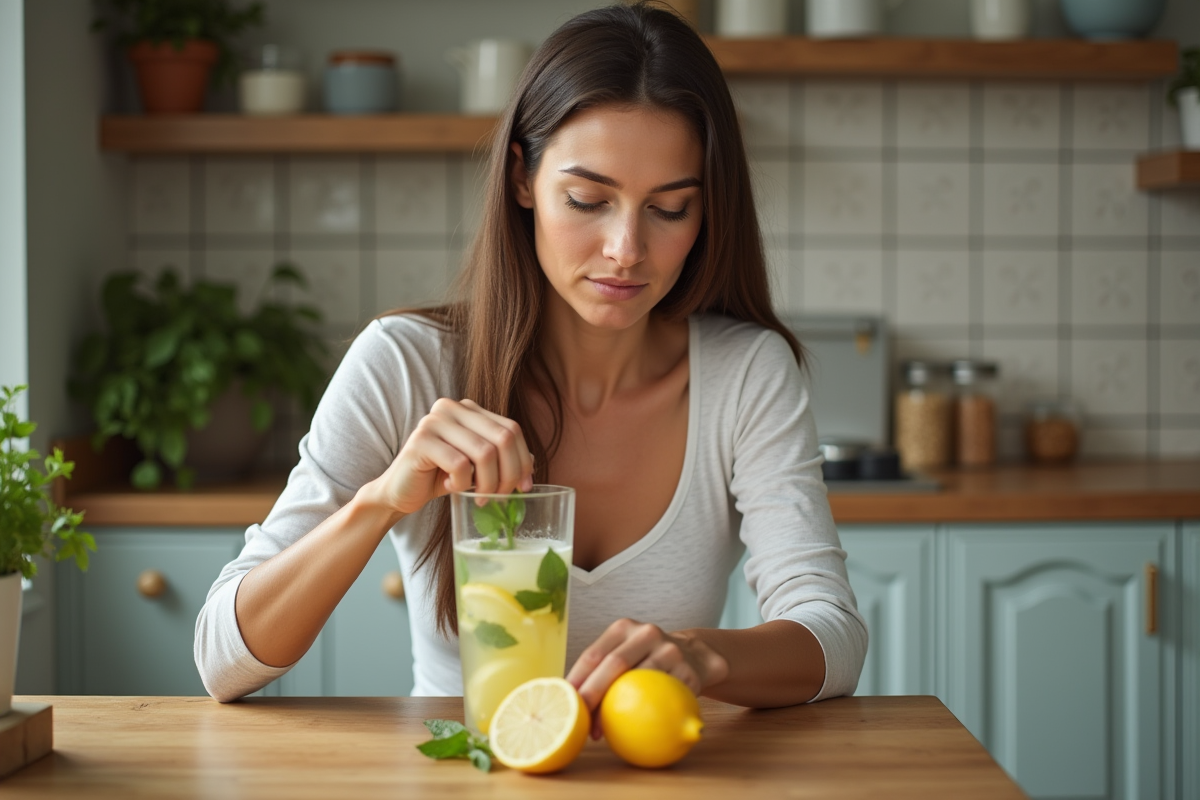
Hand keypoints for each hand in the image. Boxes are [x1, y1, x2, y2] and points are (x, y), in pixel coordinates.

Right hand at [363, 398, 534, 516]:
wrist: (400, 493)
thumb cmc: (440, 477)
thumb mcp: (476, 466)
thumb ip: (500, 458)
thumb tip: (532, 464)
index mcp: (468, 408)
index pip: (511, 428)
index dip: (523, 459)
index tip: (525, 486)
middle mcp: (452, 408)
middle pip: (503, 437)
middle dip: (510, 473)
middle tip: (503, 497)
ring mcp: (435, 421)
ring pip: (485, 453)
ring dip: (488, 483)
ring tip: (480, 497)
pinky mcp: (421, 441)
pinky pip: (460, 465)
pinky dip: (462, 484)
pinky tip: (450, 487)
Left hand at [566, 618, 728, 738]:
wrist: (695, 655)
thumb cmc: (647, 660)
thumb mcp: (626, 651)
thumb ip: (600, 668)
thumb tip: (564, 698)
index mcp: (624, 628)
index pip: (593, 654)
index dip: (575, 679)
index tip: (562, 702)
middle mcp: (647, 633)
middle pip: (614, 664)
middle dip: (591, 694)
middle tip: (576, 720)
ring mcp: (670, 650)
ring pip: (640, 681)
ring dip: (615, 710)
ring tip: (598, 733)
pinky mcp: (688, 672)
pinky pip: (664, 697)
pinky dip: (645, 715)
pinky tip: (632, 730)